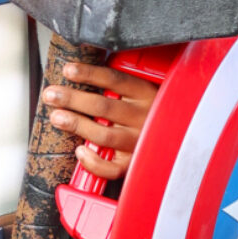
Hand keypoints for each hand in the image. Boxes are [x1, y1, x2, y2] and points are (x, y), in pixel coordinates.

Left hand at [43, 61, 159, 180]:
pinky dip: (94, 161)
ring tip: (57, 117)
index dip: (89, 74)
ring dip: (77, 124)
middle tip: (51, 94)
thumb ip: (122, 84)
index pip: (115, 80)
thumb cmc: (156, 110)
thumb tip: (85, 72)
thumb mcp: (147, 90)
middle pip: (104, 106)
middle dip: (72, 99)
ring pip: (104, 134)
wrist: (186, 140)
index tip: (67, 70)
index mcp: (147, 94)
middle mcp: (145, 118)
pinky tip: (80, 151)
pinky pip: (112, 168)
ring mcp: (141, 142)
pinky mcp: (136, 164)